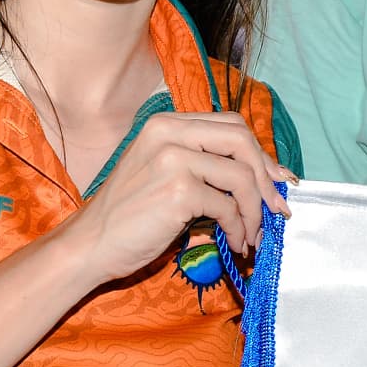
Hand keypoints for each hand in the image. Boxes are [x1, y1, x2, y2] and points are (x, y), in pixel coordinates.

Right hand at [55, 112, 290, 286]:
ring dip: (255, 211)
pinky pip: (227, 207)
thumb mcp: (162, 173)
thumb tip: (261, 179)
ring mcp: (173, 160)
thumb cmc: (128, 215)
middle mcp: (169, 133)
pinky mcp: (178, 191)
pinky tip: (234, 242)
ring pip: (241, 177)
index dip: (260, 153)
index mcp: (167, 123)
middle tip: (276, 207)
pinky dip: (238, 227)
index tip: (277, 180)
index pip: (231, 125)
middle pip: (242, 140)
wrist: (90, 244)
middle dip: (267, 177)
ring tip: (252, 234)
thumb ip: (202, 165)